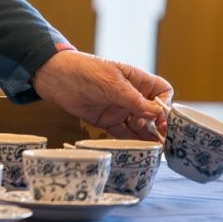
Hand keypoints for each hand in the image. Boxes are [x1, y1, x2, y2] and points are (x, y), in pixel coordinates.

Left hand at [32, 51, 173, 140]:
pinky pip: (123, 134)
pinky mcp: (107, 121)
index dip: (166, 103)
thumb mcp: (113, 84)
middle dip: (159, 125)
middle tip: (161, 138)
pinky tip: (139, 150)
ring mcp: (119, 109)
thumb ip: (134, 100)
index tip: (161, 116)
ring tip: (155, 149)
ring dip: (148, 136)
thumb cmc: (86, 71)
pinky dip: (131, 141)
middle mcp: (131, 96)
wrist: (56, 77)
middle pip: (153, 112)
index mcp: (136, 80)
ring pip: (140, 126)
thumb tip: (157, 114)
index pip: (162, 91)